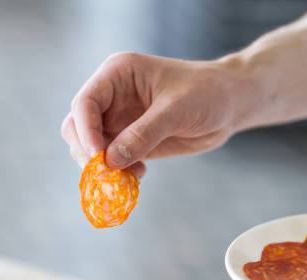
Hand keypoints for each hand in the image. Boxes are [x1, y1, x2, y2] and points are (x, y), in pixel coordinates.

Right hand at [62, 52, 254, 175]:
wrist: (228, 106)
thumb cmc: (206, 94)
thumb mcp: (176, 111)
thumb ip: (144, 134)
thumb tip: (111, 160)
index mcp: (117, 75)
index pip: (85, 103)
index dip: (85, 131)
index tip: (98, 157)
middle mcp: (112, 97)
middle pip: (78, 128)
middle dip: (88, 153)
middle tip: (108, 174)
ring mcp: (119, 121)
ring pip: (91, 149)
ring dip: (103, 168)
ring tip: (129, 176)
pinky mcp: (130, 142)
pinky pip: (111, 162)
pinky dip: (117, 174)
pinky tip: (137, 176)